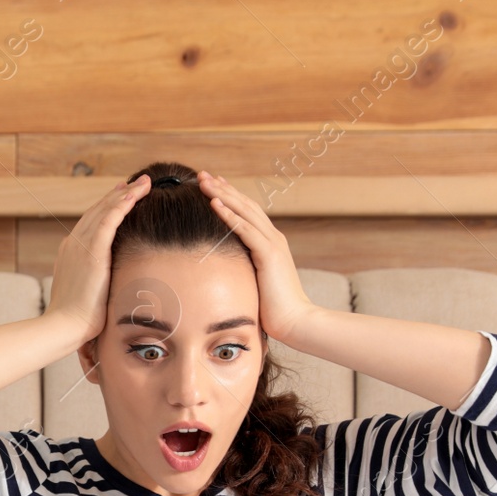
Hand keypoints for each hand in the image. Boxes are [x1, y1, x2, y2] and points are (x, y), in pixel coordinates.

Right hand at [47, 172, 153, 346]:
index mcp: (71, 253)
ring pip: (105, 210)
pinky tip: (136, 194)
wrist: (65, 325)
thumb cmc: (78, 319)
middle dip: (119, 195)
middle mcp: (73, 243)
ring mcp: (80, 245)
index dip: (109, 208)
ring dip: (126, 194)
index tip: (124, 197)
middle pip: (98, 211)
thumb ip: (97, 282)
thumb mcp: (87, 294)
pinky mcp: (91, 250)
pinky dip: (123, 204)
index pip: (92, 223)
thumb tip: (111, 287)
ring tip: (144, 183)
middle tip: (138, 182)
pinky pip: (109, 219)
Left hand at [196, 170, 317, 345]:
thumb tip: (225, 272)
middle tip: (201, 175)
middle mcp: (273, 237)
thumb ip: (244, 271)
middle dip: (222, 188)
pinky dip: (229, 214)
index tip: (212, 185)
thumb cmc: (273, 309)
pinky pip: (245, 229)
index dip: (230, 196)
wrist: (295, 321)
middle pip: (244, 205)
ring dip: (222, 194)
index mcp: (270, 243)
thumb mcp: (255, 283)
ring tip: (203, 182)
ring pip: (244, 211)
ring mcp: (272, 243)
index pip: (247, 212)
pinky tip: (214, 203)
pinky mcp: (269, 254)